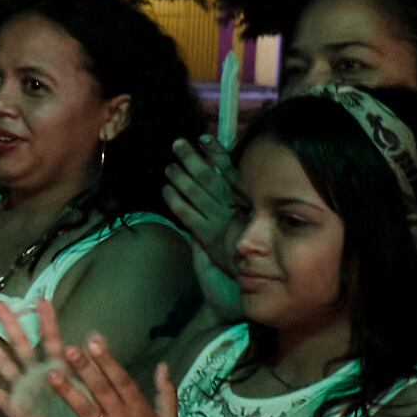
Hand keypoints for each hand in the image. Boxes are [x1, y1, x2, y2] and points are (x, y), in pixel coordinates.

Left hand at [163, 134, 240, 270]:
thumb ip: (235, 199)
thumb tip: (216, 176)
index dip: (217, 153)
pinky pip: (187, 215)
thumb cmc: (251, 248)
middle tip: (178, 144)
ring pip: (196, 193)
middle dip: (192, 159)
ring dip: (180, 177)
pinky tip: (166, 189)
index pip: (230, 171)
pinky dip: (175, 201)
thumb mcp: (251, 219)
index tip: (205, 138)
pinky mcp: (207, 237)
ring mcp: (219, 222)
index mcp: (247, 200)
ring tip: (169, 165)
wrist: (251, 278)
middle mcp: (233, 209)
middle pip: (209, 177)